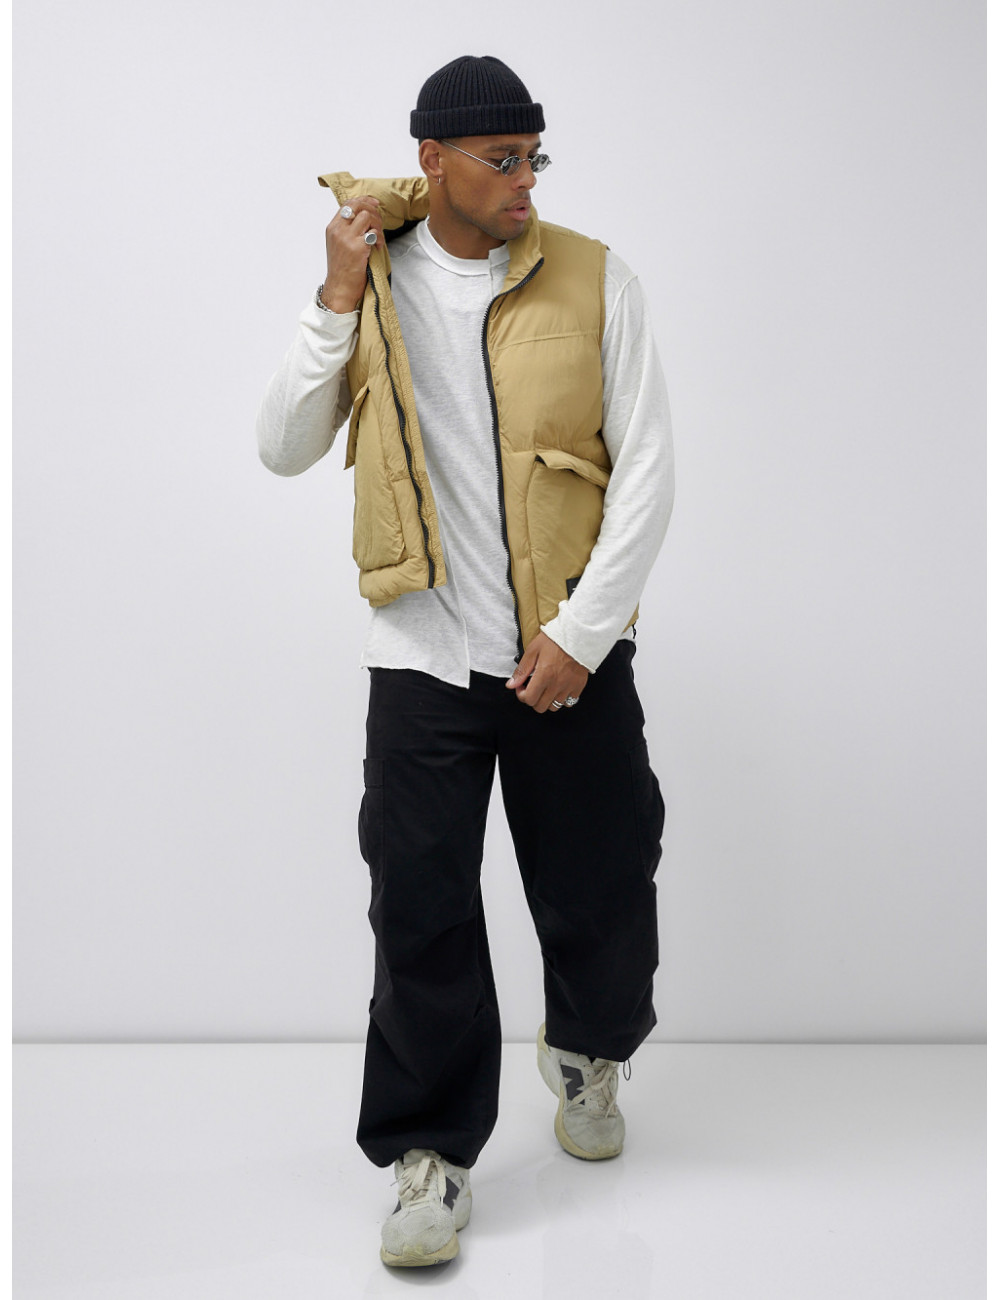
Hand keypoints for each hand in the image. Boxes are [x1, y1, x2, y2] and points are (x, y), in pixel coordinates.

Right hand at [321, 196, 383, 312]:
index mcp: (332, 227)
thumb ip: (347, 229)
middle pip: (358, 206)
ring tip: (377, 238)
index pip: (348, 204)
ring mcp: (347, 238)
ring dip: (377, 225)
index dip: (364, 200)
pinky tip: (377, 247)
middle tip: (378, 222)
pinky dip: (379, 238)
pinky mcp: (358, 248)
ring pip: (367, 216)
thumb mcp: (338, 244)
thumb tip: (364, 216)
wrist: (340, 288)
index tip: (374, 203)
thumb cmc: (342, 269)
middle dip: (373, 210)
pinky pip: (374, 233)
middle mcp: (338, 230)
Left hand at [506, 632, 587, 714]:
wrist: (577, 635)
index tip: (522, 685)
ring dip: (546, 701)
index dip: (521, 694)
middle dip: (532, 699)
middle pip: (540, 707)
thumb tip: (511, 685)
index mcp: (544, 675)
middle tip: (532, 687)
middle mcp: (557, 684)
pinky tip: (558, 689)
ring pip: (554, 707)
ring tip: (545, 688)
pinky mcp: (578, 686)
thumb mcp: (533, 650)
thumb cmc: (554, 640)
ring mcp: (569, 687)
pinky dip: (562, 699)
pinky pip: (569, 702)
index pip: (529, 699)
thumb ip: (522, 670)